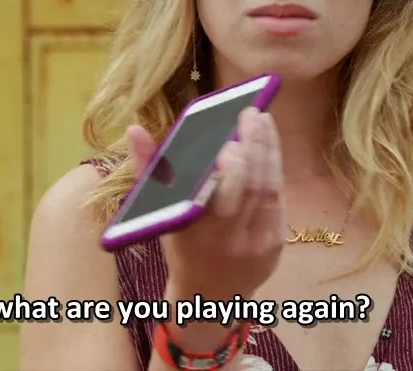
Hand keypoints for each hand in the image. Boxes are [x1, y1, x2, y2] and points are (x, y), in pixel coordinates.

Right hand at [125, 107, 285, 301]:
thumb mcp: (158, 216)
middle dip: (255, 147)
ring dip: (268, 150)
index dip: (232, 169)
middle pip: (252, 188)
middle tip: (249, 113)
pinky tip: (268, 144)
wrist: (209, 297)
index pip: (224, 199)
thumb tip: (135, 129)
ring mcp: (260, 243)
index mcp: (200, 236)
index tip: (228, 140)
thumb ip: (149, 171)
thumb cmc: (181, 249)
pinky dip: (274, 168)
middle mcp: (234, 241)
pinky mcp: (277, 242)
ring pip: (270, 189)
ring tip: (261, 119)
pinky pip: (277, 199)